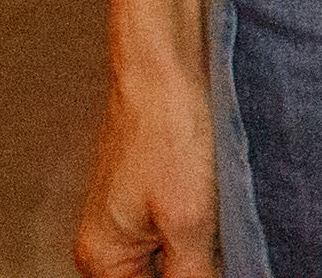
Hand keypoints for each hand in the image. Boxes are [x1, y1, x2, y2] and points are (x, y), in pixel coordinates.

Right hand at [74, 77, 222, 276]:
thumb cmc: (167, 128)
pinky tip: (217, 200)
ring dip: (202, 246)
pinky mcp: (151, 192)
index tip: (215, 261)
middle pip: (160, 277)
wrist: (165, 64)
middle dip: (196, 265)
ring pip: (173, 255)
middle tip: (218, 234)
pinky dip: (202, 222)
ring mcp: (128, 216)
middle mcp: (108, 242)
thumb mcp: (188, 220)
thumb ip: (192, 276)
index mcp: (103, 258)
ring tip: (216, 212)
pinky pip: (178, 228)